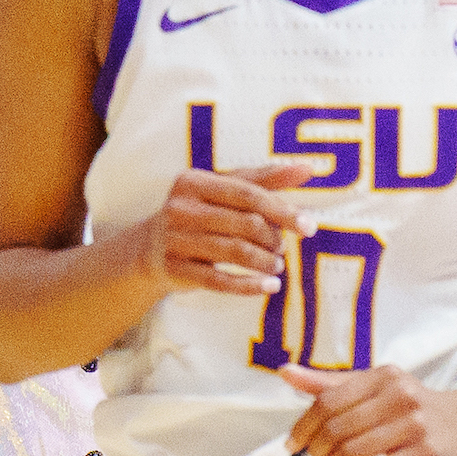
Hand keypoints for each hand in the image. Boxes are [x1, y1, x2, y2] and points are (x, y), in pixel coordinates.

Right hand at [138, 161, 315, 296]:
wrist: (148, 248)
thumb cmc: (198, 213)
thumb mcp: (223, 190)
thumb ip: (264, 180)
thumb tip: (307, 169)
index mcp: (193, 182)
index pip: (247, 194)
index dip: (281, 210)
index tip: (308, 227)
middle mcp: (180, 208)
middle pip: (243, 223)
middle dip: (272, 238)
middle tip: (282, 248)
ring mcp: (175, 240)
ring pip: (234, 252)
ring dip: (265, 262)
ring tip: (276, 265)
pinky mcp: (176, 270)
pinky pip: (220, 281)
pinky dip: (250, 285)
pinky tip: (270, 286)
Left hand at [279, 364, 456, 455]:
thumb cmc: (410, 406)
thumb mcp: (374, 387)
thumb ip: (330, 384)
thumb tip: (286, 372)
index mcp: (381, 377)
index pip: (328, 400)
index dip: (304, 425)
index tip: (292, 444)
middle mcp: (399, 396)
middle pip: (339, 427)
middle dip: (317, 449)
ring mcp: (415, 425)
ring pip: (355, 450)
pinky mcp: (425, 454)